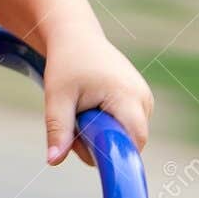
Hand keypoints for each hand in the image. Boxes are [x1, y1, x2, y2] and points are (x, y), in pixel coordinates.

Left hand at [41, 28, 152, 167]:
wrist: (76, 36)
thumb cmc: (66, 64)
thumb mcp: (57, 97)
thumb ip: (58, 129)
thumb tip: (53, 161)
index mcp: (128, 96)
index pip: (134, 142)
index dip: (114, 154)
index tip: (87, 149)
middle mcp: (144, 98)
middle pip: (129, 142)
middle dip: (101, 143)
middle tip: (74, 125)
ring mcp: (145, 99)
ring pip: (127, 136)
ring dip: (103, 134)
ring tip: (82, 111)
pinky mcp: (141, 100)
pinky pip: (127, 126)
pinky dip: (108, 125)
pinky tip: (93, 108)